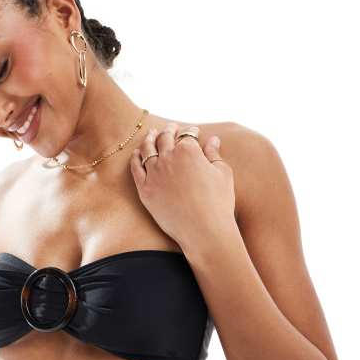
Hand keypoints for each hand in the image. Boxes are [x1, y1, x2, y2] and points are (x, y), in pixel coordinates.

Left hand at [129, 121, 235, 246]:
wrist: (203, 231)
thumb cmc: (219, 203)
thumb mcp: (223, 174)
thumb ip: (214, 154)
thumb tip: (212, 140)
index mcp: (189, 150)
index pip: (188, 135)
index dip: (191, 131)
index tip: (193, 132)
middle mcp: (168, 158)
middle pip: (165, 138)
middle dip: (169, 130)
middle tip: (171, 128)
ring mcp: (154, 173)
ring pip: (147, 149)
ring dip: (150, 139)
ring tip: (151, 135)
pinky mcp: (145, 190)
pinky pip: (136, 168)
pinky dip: (136, 158)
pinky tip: (137, 154)